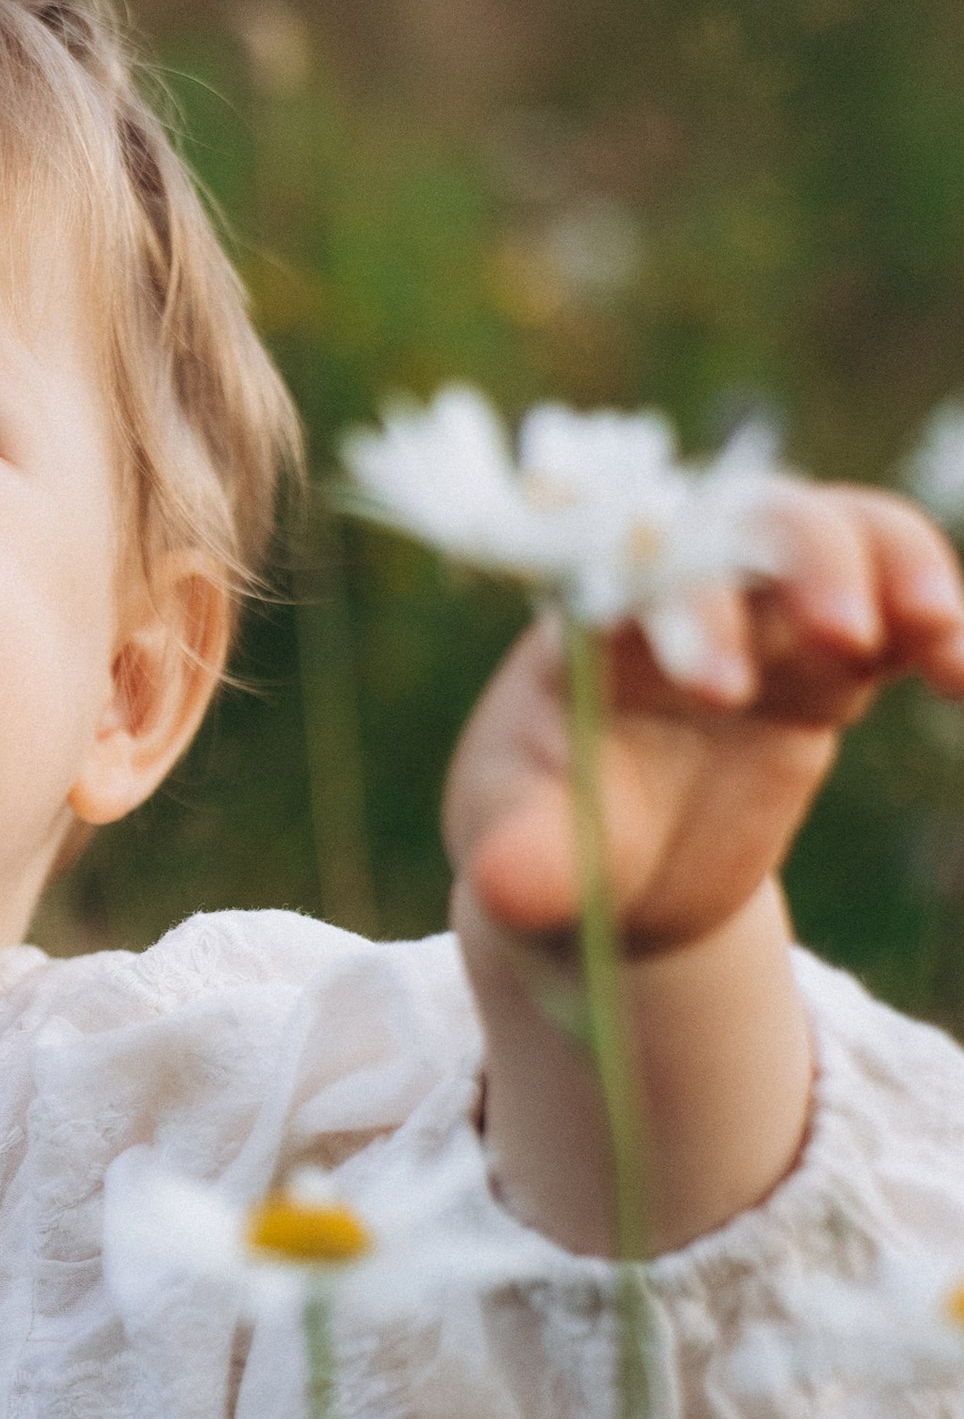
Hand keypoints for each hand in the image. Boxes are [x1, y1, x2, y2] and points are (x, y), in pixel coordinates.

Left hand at [445, 481, 963, 957]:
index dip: (686, 623)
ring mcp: (763, 615)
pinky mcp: (829, 655)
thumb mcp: (522, 855)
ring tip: (931, 630)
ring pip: (840, 536)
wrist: (611, 863)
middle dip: (805, 564)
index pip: (639, 587)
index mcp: (593, 625)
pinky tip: (958, 676)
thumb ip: (521, 861)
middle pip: (750, 526)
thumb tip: (500, 892)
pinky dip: (940, 625)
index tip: (719, 693)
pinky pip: (897, 606)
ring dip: (894, 566)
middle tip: (842, 634)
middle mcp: (682, 591)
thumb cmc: (548, 835)